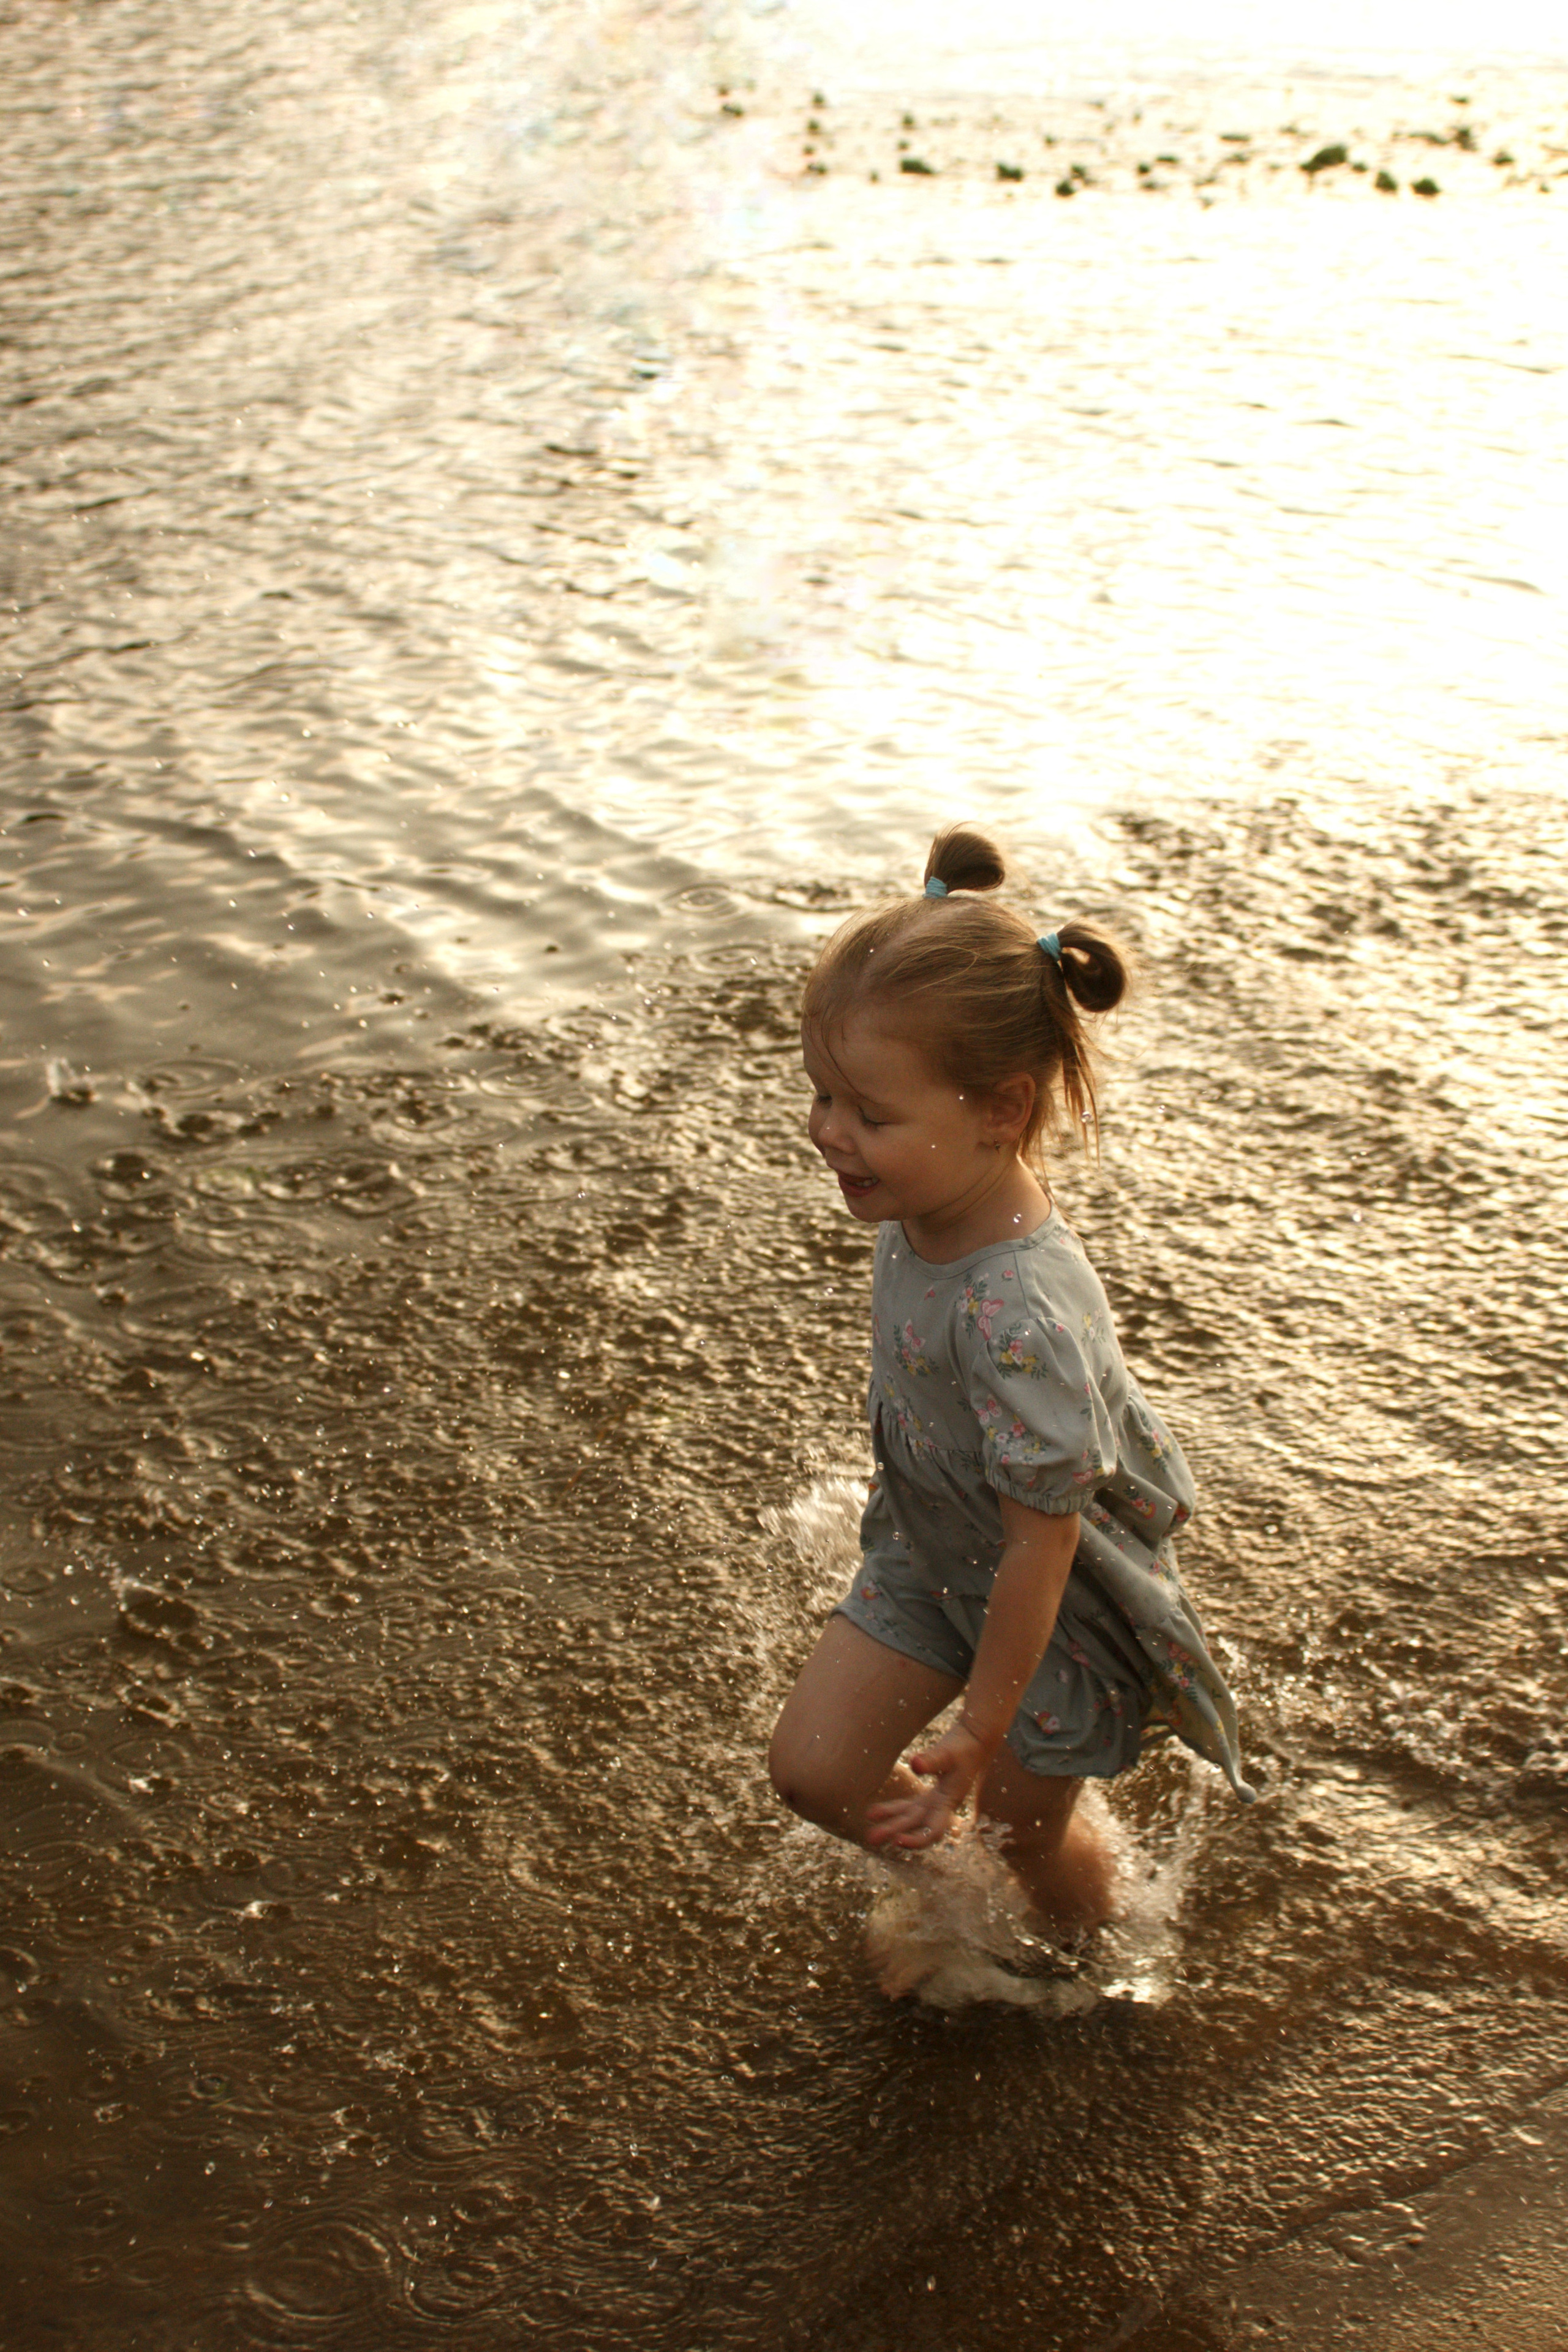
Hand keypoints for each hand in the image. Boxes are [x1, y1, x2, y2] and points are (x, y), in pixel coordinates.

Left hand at [866, 1723, 988, 1851]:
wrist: (976, 1739)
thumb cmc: (964, 1746)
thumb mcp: (947, 1753)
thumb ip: (932, 1759)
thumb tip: (915, 1764)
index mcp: (949, 1802)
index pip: (934, 1830)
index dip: (917, 1839)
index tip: (897, 1840)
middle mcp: (942, 1806)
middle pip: (915, 1825)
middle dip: (894, 1831)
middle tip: (871, 1838)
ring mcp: (936, 1801)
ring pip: (910, 1817)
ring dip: (891, 1823)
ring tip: (869, 1832)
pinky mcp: (931, 1793)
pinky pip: (909, 1806)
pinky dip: (893, 1809)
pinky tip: (874, 1812)